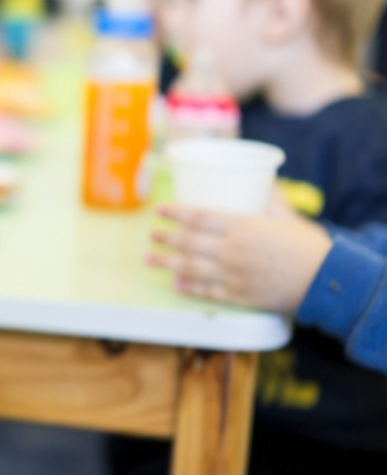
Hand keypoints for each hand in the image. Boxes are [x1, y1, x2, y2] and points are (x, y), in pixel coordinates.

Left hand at [147, 205, 331, 311]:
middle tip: (151, 234)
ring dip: (166, 262)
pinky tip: (175, 282)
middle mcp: (233, 251)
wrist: (327, 281)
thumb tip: (260, 179)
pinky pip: (207, 291)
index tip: (160, 210)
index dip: (176, 213)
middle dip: (166, 237)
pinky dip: (188, 286)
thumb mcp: (288, 217)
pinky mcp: (239, 296)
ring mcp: (233, 275)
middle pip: (189, 242)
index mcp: (244, 227)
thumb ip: (269, 200)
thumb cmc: (308, 246)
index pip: (200, 218)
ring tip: (149, 258)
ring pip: (191, 268)